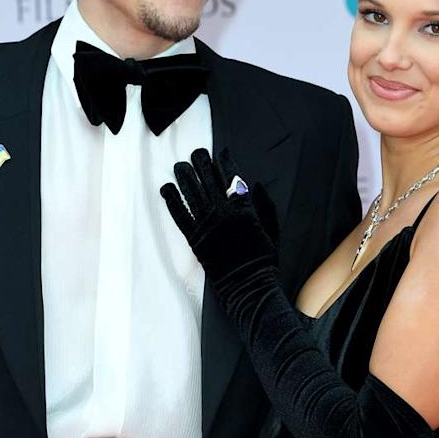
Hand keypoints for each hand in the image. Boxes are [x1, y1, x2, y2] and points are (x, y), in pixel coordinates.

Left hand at [160, 148, 277, 282]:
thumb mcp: (271, 229)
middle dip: (202, 164)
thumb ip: (264, 205)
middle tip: (196, 153)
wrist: (248, 284)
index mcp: (244, 209)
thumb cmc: (263, 260)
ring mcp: (207, 225)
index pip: (232, 178)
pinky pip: (180, 215)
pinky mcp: (194, 238)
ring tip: (179, 166)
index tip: (219, 152)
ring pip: (192, 194)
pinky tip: (167, 189)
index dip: (225, 163)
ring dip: (184, 177)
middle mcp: (224, 213)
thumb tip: (255, 185)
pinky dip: (172, 201)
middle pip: (209, 181)